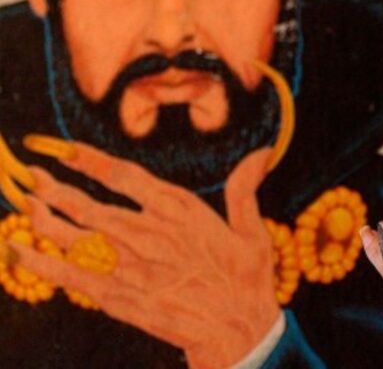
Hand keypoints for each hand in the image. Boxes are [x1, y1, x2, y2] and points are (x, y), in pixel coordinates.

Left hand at [11, 143, 279, 368]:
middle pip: (86, 204)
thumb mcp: (252, 230)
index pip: (122, 174)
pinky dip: (39, 262)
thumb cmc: (244, 280)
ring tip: (25, 202)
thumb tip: (261, 153)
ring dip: (42, 217)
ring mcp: (128, 266)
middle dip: (54, 187)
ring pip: (72, 236)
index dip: (87, 159)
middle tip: (33, 175)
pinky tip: (17, 250)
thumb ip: (246, 188)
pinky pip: (69, 276)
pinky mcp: (118, 297)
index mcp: (177, 209)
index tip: (62, 148)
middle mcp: (146, 232)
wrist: (235, 333)